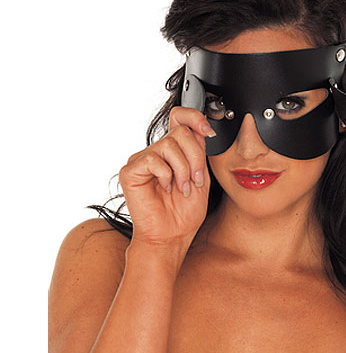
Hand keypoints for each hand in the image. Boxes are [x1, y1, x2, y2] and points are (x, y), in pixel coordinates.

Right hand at [118, 106, 214, 247]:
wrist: (172, 235)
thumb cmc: (185, 212)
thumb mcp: (201, 175)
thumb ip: (199, 151)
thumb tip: (201, 128)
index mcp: (174, 151)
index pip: (179, 117)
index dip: (195, 118)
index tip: (208, 132)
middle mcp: (157, 151)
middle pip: (180, 132)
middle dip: (195, 157)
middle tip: (195, 179)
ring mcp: (142, 160)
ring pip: (168, 145)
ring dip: (183, 170)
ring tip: (182, 188)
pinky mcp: (130, 171)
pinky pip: (153, 160)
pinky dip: (166, 176)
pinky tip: (164, 189)